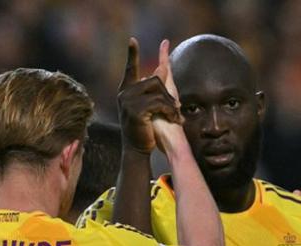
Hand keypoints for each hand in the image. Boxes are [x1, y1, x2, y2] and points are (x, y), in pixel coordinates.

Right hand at [117, 37, 181, 153]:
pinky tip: (173, 119)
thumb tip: (163, 67)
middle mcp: (124, 94)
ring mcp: (128, 102)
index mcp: (126, 91)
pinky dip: (170, 111)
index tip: (132, 40)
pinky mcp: (135, 111)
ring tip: (176, 116)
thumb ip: (153, 89)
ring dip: (171, 104)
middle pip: (154, 80)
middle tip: (177, 108)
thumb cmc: (144, 129)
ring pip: (159, 92)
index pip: (130, 69)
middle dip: (168, 94)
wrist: (137, 150)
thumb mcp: (148, 107)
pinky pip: (159, 103)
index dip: (132, 54)